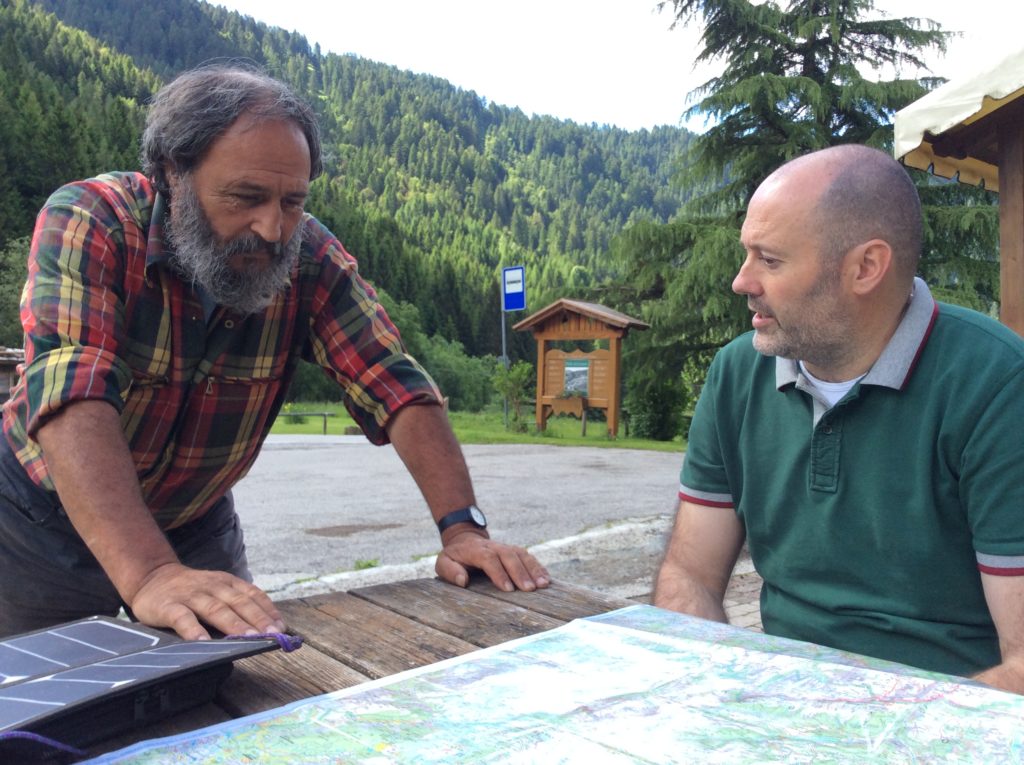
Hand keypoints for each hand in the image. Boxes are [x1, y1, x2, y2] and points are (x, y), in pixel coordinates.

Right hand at [129, 562, 285, 640]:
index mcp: (227, 582)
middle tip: (272, 635)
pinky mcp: (169, 606)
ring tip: (248, 639)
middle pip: (239, 603)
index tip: (282, 627)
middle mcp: (212, 586)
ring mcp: (191, 595)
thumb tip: (263, 629)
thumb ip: (234, 604)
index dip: (268, 610)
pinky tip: (202, 642)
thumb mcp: (216, 590)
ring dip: (234, 625)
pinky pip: (183, 618)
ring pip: (216, 609)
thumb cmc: (191, 591)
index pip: (252, 595)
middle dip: (257, 619)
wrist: (152, 577)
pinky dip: (193, 630)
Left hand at [436, 531, 549, 591]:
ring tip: (543, 584)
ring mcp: (506, 548)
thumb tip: (463, 581)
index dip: (499, 573)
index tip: (508, 588)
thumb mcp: (443, 562)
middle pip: (509, 556)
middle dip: (520, 573)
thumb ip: (450, 570)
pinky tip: (546, 579)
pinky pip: (528, 557)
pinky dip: (538, 567)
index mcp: (476, 550)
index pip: (489, 559)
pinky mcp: (514, 551)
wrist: (465, 539)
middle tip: (529, 589)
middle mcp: (494, 547)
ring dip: (534, 569)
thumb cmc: (455, 556)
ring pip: (522, 555)